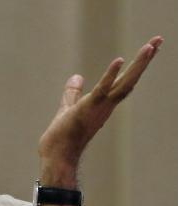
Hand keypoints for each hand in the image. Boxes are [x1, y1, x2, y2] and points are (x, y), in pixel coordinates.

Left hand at [38, 36, 162, 184]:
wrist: (57, 156)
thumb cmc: (62, 138)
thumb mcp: (68, 108)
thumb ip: (73, 93)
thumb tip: (77, 77)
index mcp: (103, 104)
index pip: (123, 81)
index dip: (136, 66)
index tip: (149, 49)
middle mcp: (106, 105)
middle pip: (130, 79)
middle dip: (145, 60)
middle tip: (159, 39)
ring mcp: (100, 107)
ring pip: (124, 83)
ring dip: (138, 65)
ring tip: (151, 46)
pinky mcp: (88, 108)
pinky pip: (102, 90)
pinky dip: (111, 76)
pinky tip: (120, 60)